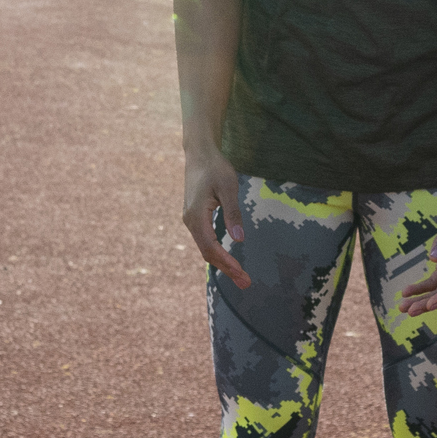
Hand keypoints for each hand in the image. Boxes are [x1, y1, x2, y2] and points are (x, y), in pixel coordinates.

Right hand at [182, 153, 252, 288]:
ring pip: (206, 249)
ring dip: (223, 263)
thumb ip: (233, 212)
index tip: (242, 272)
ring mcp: (191, 220)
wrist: (199, 154)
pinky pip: (205, 241)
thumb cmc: (215, 168)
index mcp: (196, 216)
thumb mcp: (228, 187)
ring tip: (241, 275)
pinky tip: (229, 259)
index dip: (226, 262)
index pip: (211, 247)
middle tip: (246, 283)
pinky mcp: (195, 218)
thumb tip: (239, 239)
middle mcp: (190, 221)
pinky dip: (217, 253)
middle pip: (207, 253)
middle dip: (227, 269)